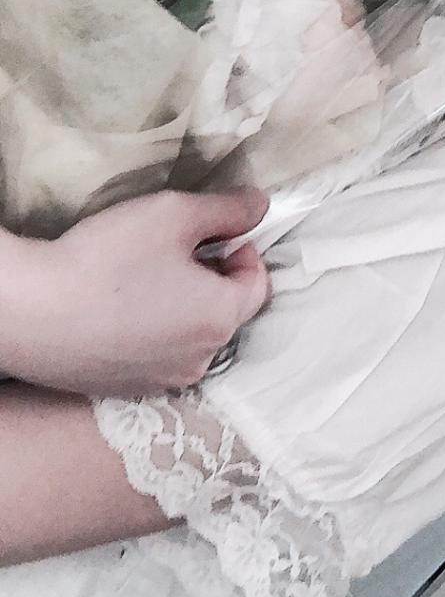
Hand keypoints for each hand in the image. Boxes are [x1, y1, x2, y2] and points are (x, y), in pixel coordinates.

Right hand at [2, 188, 270, 398]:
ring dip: (184, 306)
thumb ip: (228, 209)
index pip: (258, 283)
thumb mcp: (174, 214)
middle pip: (227, 312)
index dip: (242, 251)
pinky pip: (159, 356)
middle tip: (174, 251)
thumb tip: (261, 206)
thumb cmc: (107, 260)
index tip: (210, 233)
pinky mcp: (128, 390)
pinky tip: (120, 309)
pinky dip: (154, 332)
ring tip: (145, 279)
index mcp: (221, 319)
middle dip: (212, 278)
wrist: (32, 314)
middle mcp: (201, 360)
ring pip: (193, 336)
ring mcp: (163, 381)